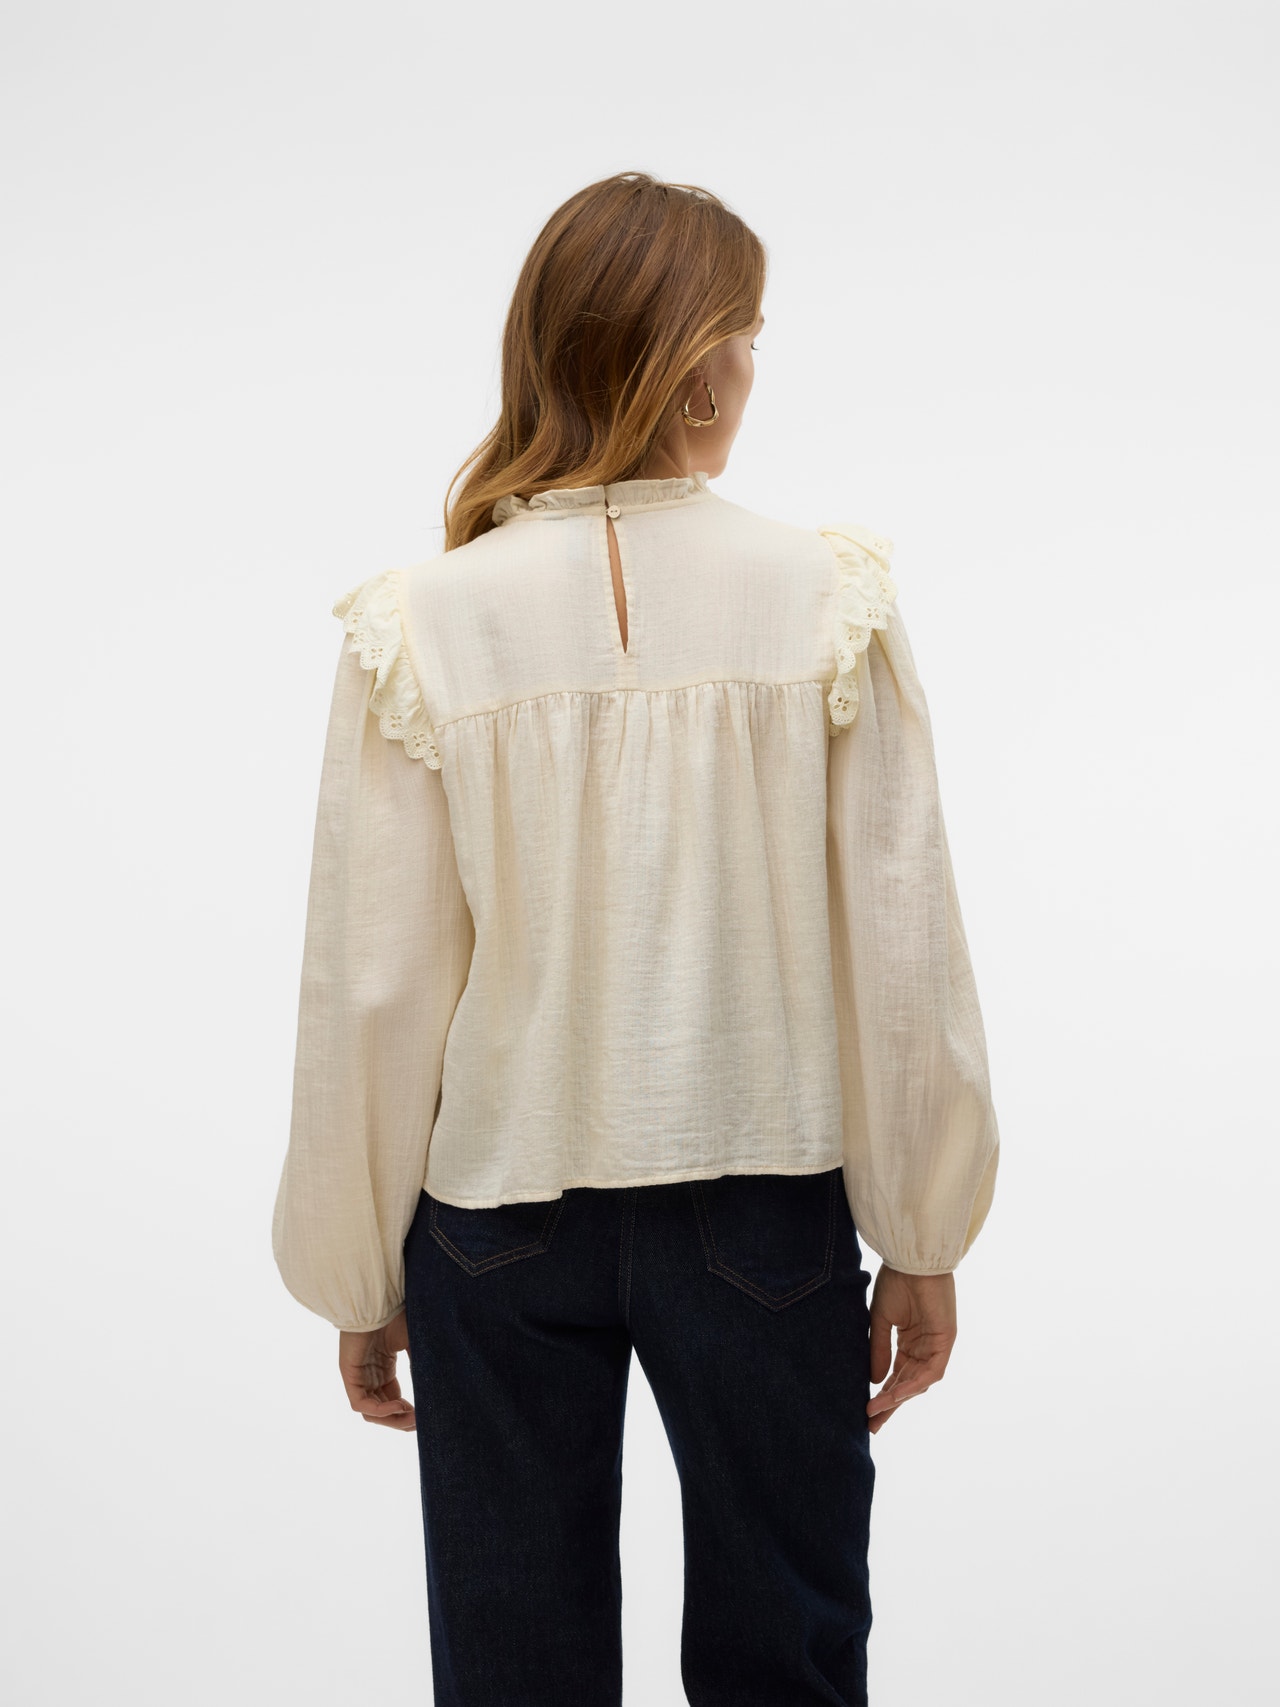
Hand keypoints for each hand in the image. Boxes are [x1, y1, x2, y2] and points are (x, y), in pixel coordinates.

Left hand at [338, 1309, 415, 1431]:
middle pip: (383, 1412)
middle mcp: (370, 1377)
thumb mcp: (414, 1344)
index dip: (409, 1413)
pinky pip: (361, 1404)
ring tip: (413, 1417)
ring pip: (372, 1413)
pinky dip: (381, 1410)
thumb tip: (439, 1389)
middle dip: (402, 1421)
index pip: (394, 1402)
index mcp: (384, 1370)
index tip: (426, 1416)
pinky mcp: (349, 1376)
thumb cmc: (395, 1315)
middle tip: (422, 1423)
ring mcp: (359, 1377)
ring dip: (393, 1419)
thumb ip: (422, 1366)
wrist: (378, 1299)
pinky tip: (400, 1406)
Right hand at [866, 1266, 956, 1433]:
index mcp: (910, 1341)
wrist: (911, 1259)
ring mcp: (937, 1345)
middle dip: (890, 1404)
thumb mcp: (881, 1321)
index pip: (897, 1375)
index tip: (867, 1412)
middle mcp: (925, 1347)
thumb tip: (874, 1381)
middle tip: (872, 1424)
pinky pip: (930, 1371)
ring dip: (897, 1397)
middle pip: (908, 1383)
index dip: (883, 1394)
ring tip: (876, 1410)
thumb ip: (879, 1351)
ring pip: (918, 1382)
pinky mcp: (946, 1341)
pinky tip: (895, 1394)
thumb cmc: (897, 1282)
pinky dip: (913, 1384)